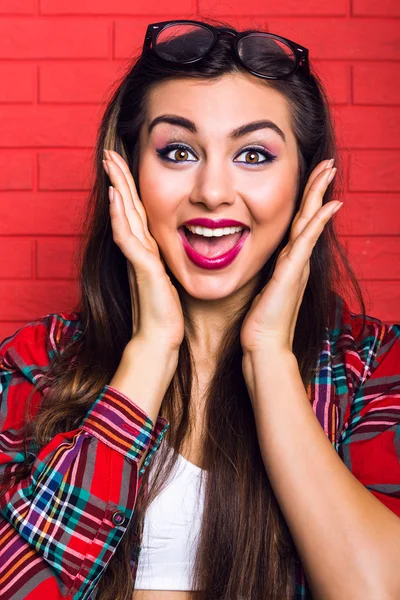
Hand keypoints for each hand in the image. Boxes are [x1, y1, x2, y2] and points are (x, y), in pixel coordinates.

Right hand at [103, 149, 184, 350]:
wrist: (160, 338)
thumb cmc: (165, 313)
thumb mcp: (169, 278)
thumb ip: (167, 262)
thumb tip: (182, 247)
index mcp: (147, 251)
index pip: (137, 212)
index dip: (129, 189)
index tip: (124, 165)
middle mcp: (139, 250)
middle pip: (126, 208)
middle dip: (118, 179)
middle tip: (109, 154)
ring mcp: (137, 259)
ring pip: (123, 216)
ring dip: (116, 189)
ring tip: (109, 164)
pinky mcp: (141, 269)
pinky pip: (127, 238)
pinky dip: (120, 217)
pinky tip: (114, 198)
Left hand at [240, 159, 340, 354]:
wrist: (263, 346)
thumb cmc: (260, 323)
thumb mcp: (261, 291)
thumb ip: (265, 275)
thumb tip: (256, 263)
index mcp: (288, 262)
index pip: (298, 224)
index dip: (305, 200)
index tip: (311, 178)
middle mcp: (296, 260)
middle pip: (308, 216)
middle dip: (317, 189)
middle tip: (327, 165)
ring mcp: (297, 265)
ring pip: (309, 222)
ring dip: (319, 195)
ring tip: (328, 171)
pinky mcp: (292, 273)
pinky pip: (307, 240)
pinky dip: (318, 221)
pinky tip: (330, 205)